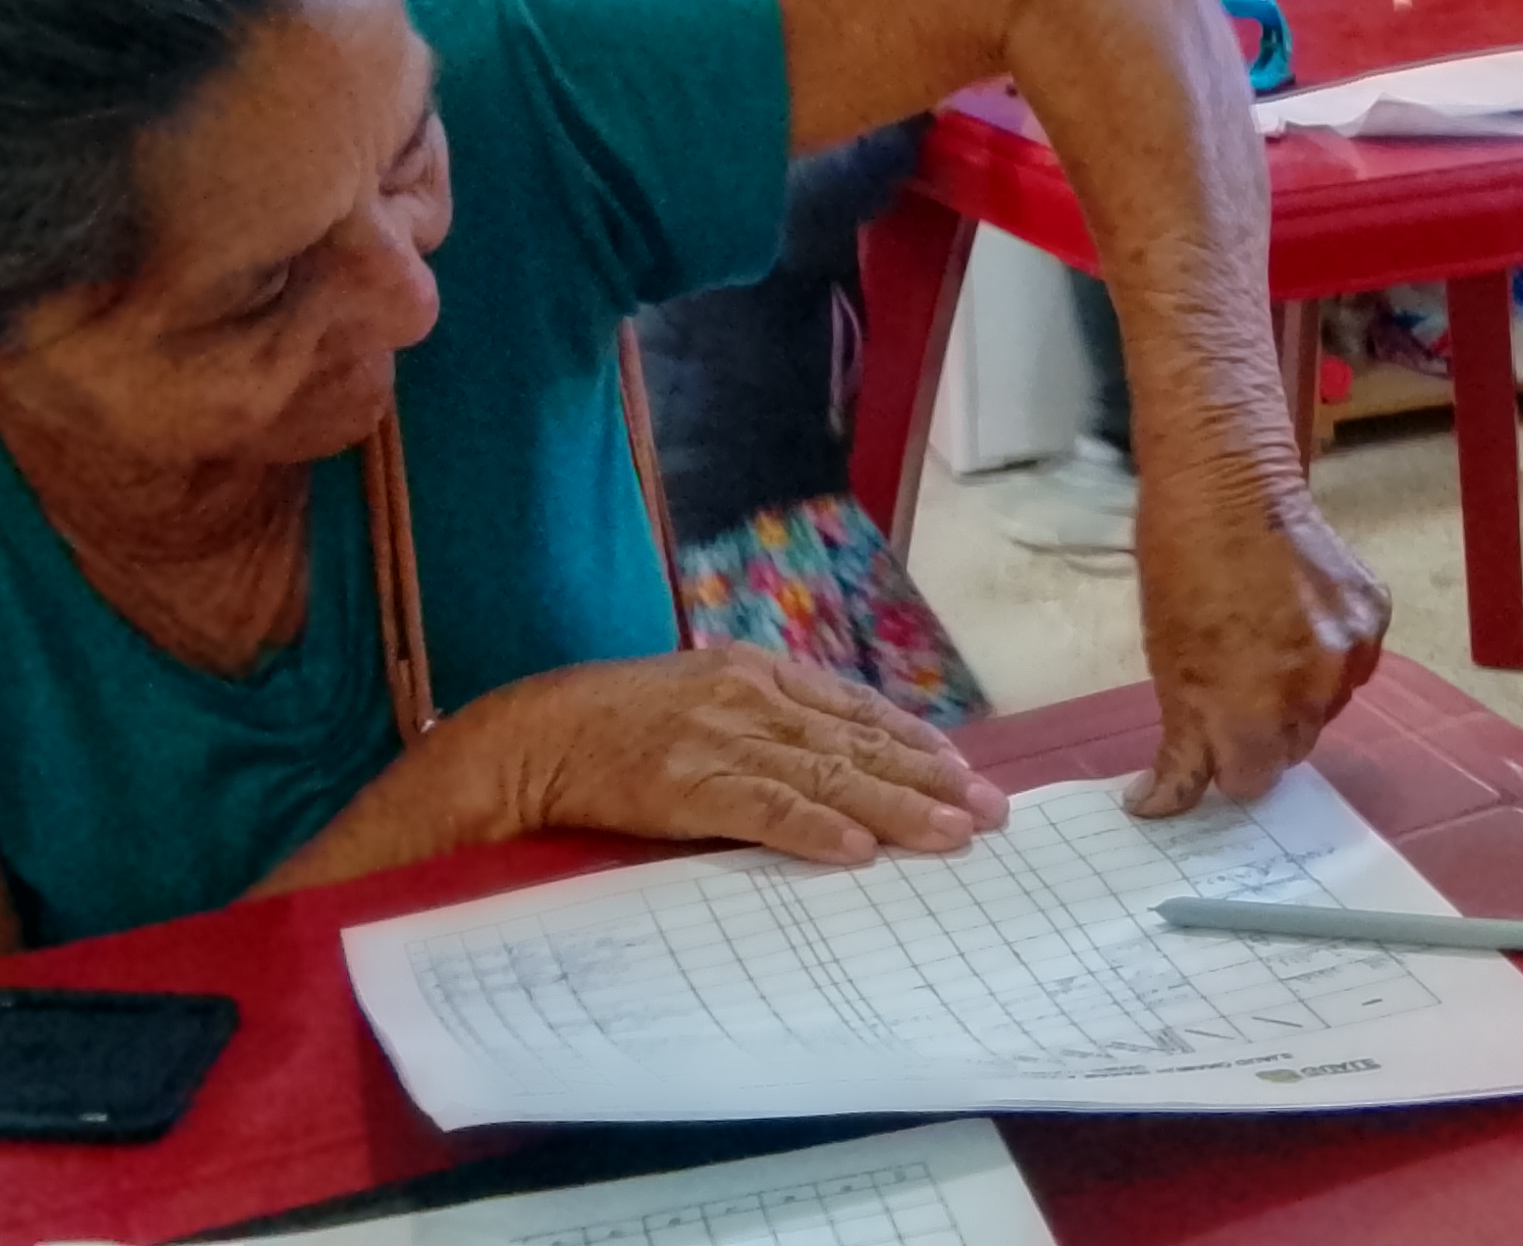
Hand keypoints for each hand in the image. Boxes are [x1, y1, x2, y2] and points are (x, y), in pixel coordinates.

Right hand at [468, 645, 1009, 865]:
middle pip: (857, 742)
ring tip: (950, 833)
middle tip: (990, 810)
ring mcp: (721, 739)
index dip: (914, 740)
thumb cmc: (616, 724)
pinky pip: (763, 810)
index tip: (964, 769)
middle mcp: (751, 698)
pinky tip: (858, 849)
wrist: (532, 737)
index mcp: (757, 673)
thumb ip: (761, 718)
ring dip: (896, 807)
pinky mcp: (687, 785)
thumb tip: (828, 754)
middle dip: (930, 779)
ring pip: (828, 775)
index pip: (855, 709)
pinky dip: (815, 830)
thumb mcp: (700, 697)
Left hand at [1125, 453, 1389, 816]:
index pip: (1250, 782)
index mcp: (1254, 713)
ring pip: (1326, 706)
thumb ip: (1180, 743)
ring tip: (1264, 639)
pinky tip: (1298, 613)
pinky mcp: (1373, 614)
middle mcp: (1313, 693)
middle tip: (1231, 682)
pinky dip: (1329, 651)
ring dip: (1298, 693)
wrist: (1228, 482)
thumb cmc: (1178, 569)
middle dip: (1260, 729)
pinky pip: (1355, 661)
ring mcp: (1351, 651)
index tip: (1208, 734)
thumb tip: (1156, 806)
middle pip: (1292, 748)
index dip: (1225, 761)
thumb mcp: (1164, 664)